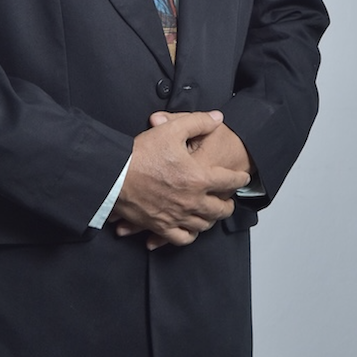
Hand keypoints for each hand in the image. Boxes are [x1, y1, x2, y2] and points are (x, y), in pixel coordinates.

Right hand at [109, 110, 250, 249]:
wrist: (113, 176)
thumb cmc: (141, 153)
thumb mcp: (172, 130)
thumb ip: (198, 122)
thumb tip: (217, 118)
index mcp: (199, 178)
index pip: (229, 181)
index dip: (239, 178)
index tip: (243, 177)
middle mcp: (192, 201)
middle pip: (220, 209)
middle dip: (228, 203)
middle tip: (228, 199)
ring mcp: (177, 216)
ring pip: (204, 225)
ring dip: (211, 219)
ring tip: (212, 213)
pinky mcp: (161, 226)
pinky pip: (182, 238)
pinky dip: (190, 235)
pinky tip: (190, 230)